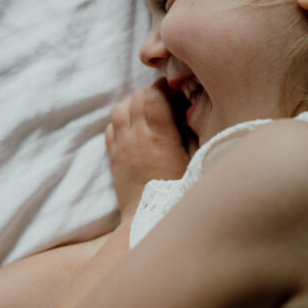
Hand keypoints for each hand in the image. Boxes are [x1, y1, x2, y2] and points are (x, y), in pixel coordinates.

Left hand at [105, 80, 191, 219]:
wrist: (149, 220)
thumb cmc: (179, 192)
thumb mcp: (196, 160)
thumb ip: (194, 132)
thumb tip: (194, 108)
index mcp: (158, 136)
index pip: (153, 95)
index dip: (164, 87)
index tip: (176, 89)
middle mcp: (135, 137)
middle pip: (135, 98)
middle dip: (151, 92)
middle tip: (167, 97)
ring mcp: (121, 146)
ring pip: (119, 109)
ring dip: (134, 103)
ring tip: (150, 110)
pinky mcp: (113, 157)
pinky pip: (111, 127)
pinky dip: (121, 120)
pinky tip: (135, 127)